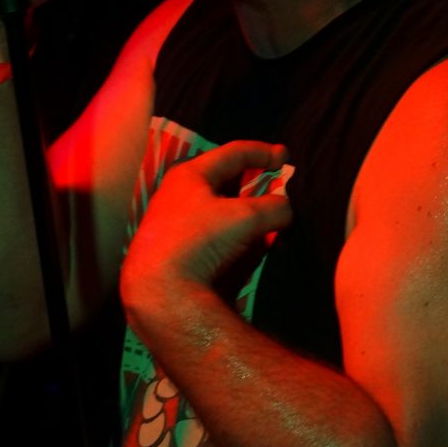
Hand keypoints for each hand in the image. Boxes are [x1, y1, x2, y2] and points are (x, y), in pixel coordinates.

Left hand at [120, 141, 293, 314]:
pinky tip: (247, 245)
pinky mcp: (174, 250)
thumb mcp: (247, 219)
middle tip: (273, 184)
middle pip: (223, 179)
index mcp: (190, 174)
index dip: (263, 152)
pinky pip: (210, 232)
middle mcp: (178, 193)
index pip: (233, 153)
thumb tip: (286, 210)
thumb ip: (275, 208)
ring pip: (217, 207)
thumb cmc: (201, 241)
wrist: (161, 294)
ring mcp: (173, 223)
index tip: (285, 157)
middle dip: (251, 181)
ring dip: (243, 210)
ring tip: (265, 218)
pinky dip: (232, 232)